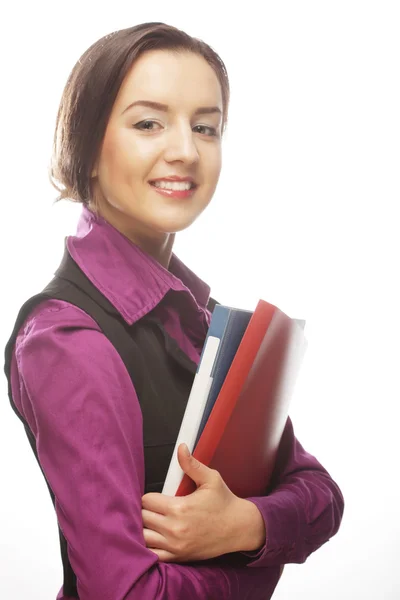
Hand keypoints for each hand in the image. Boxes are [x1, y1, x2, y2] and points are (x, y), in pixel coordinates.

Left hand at [141, 444, 265, 562]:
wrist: (239, 528)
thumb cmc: (224, 502)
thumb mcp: (211, 478)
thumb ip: (191, 464)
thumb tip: (181, 448)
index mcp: (179, 508)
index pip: (146, 501)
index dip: (148, 497)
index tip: (155, 496)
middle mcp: (175, 529)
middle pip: (142, 518)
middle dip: (144, 511)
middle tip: (152, 508)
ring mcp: (175, 546)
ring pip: (143, 537)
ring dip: (144, 528)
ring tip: (151, 521)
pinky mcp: (178, 557)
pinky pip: (152, 555)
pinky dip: (149, 546)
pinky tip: (155, 537)